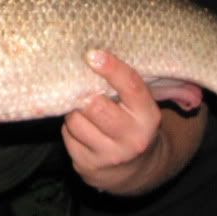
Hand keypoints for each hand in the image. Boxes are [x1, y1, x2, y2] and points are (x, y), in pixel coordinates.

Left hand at [62, 50, 205, 194]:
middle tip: (82, 84)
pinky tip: (83, 127)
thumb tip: (141, 44)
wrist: (136, 171)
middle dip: (86, 92)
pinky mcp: (87, 165)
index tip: (93, 54)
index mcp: (149, 118)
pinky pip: (67, 136)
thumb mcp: (147, 106)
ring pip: (76, 120)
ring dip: (75, 109)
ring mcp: (108, 156)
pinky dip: (70, 127)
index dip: (112, 68)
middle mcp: (131, 139)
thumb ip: (141, 82)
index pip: (132, 88)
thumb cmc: (137, 124)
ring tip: (85, 108)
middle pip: (96, 106)